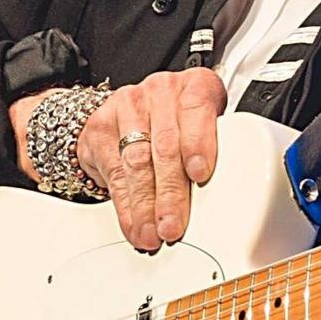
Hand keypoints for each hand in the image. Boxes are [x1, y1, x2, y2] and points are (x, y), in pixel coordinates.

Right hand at [12, 68, 225, 249]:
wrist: (136, 109)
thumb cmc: (183, 123)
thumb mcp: (206, 127)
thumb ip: (214, 153)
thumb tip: (220, 201)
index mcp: (195, 86)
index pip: (197, 109)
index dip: (198, 142)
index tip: (200, 174)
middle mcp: (160, 91)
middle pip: (165, 145)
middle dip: (169, 193)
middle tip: (173, 225)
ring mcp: (127, 105)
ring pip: (136, 161)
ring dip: (144, 205)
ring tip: (152, 233)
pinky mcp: (101, 127)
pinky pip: (114, 171)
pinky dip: (125, 205)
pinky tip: (133, 223)